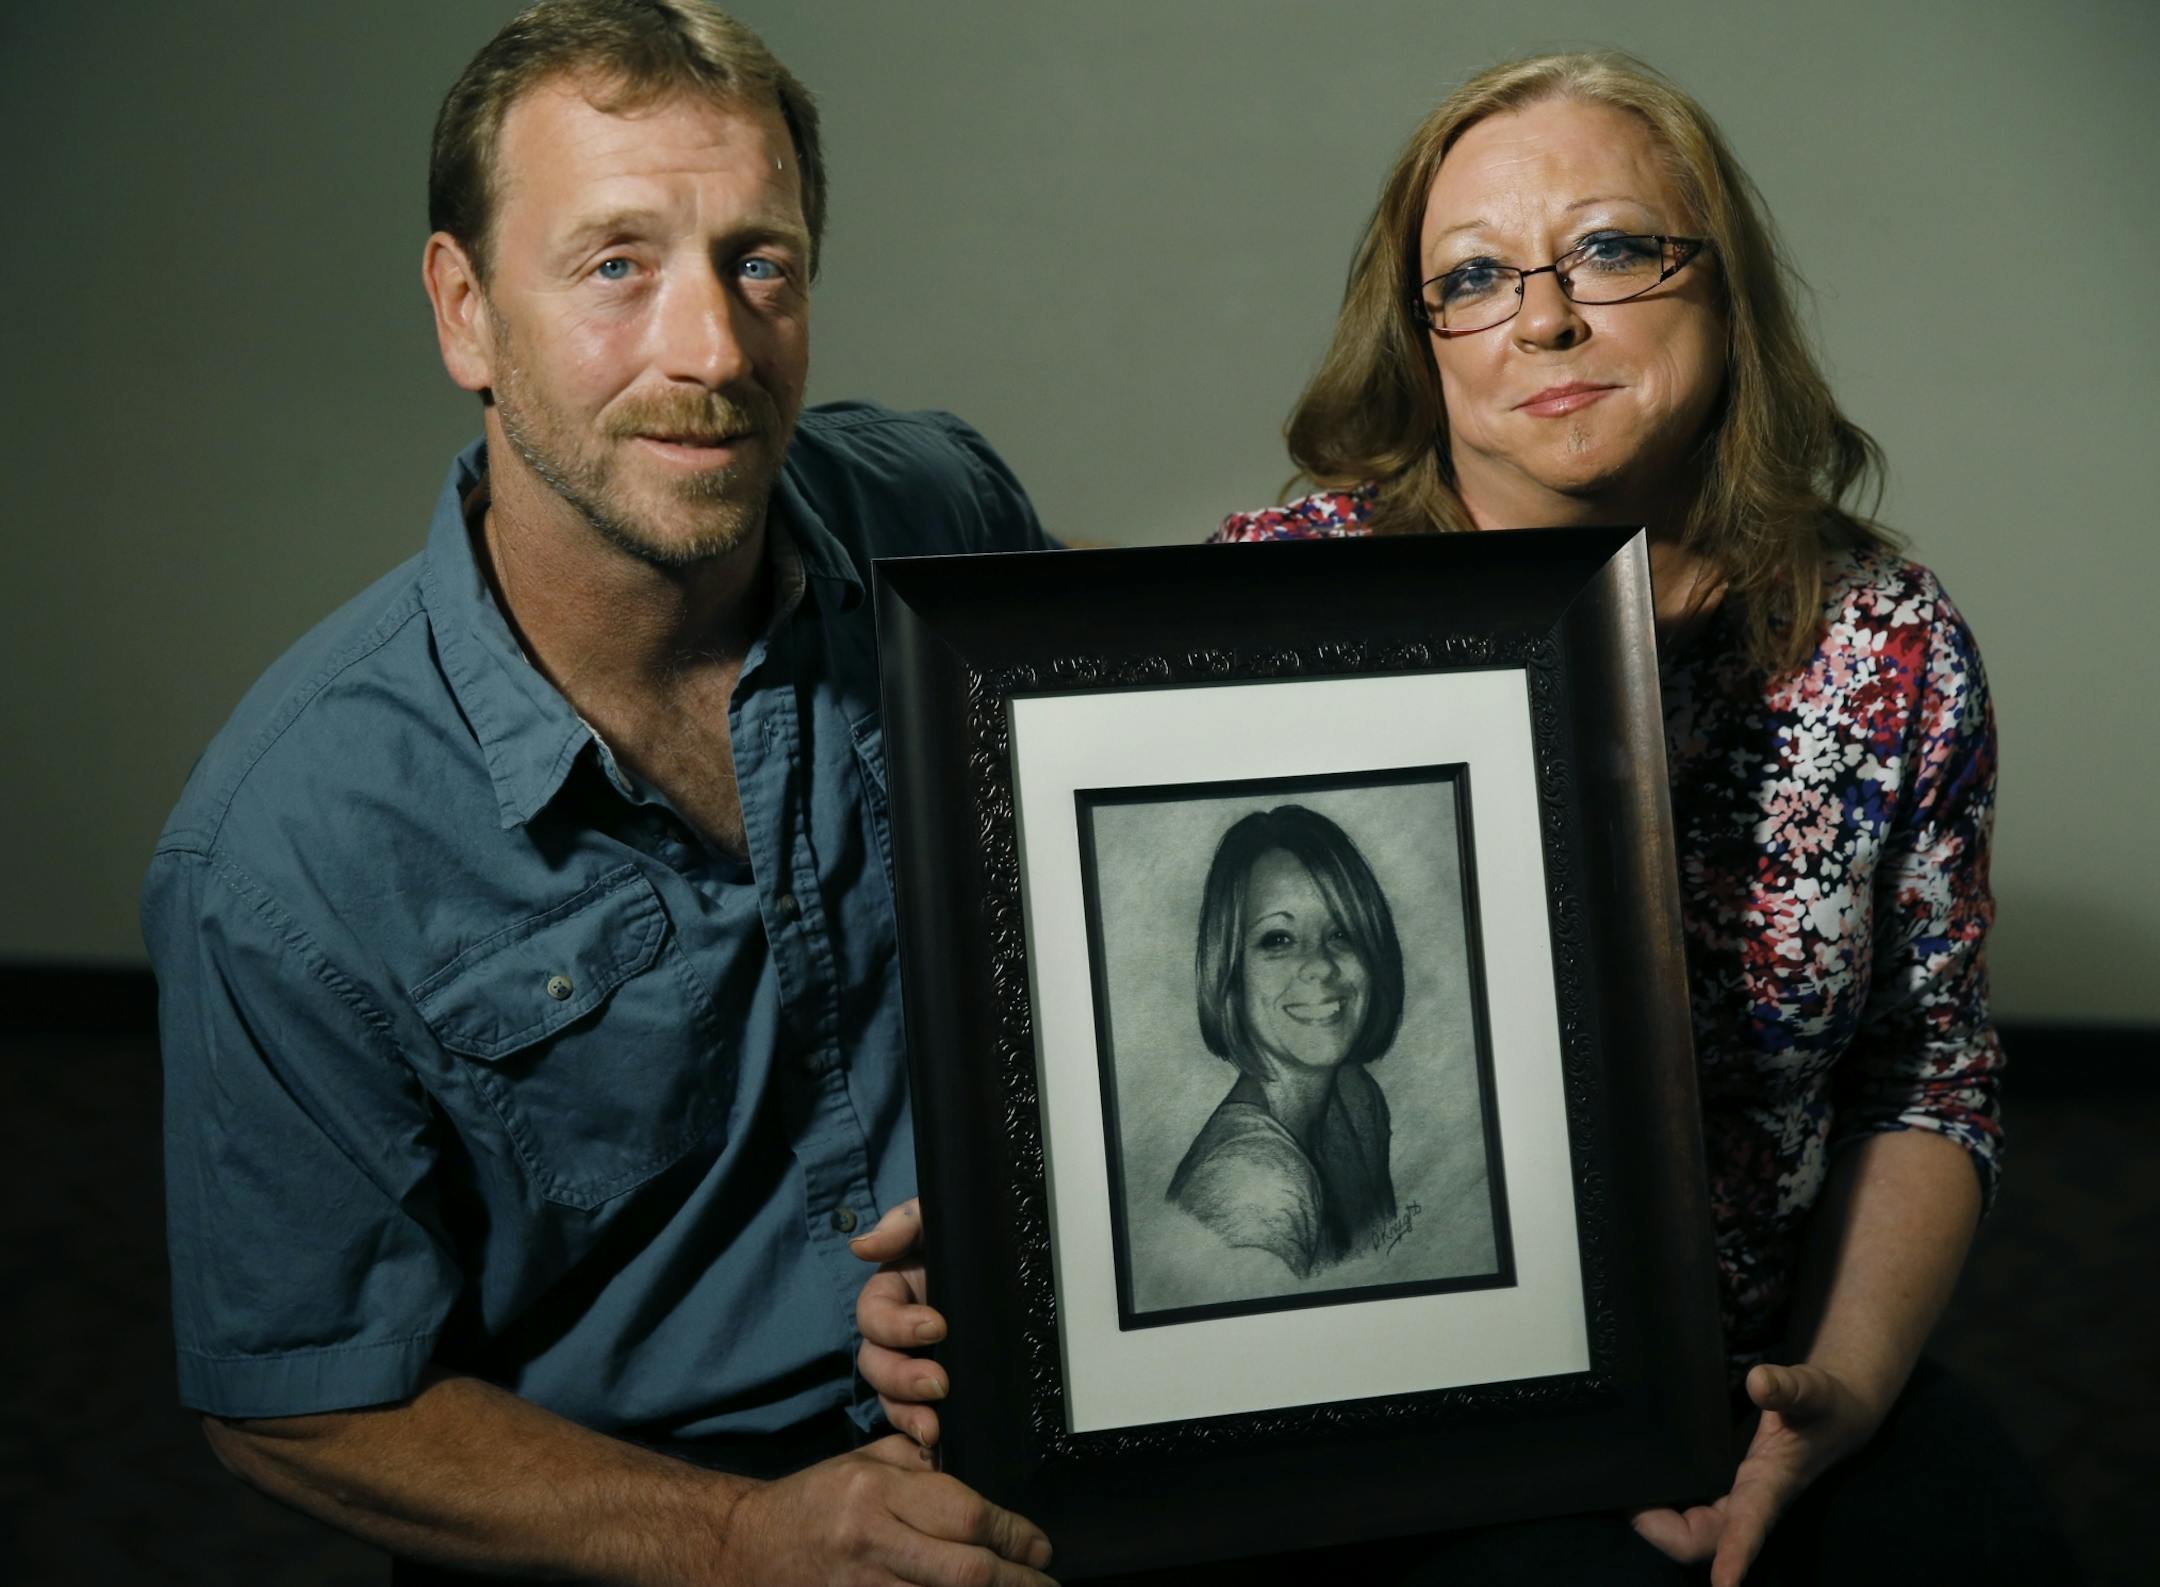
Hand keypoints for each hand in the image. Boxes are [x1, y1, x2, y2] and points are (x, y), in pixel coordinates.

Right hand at [719, 1434, 1053, 1585]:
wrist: (743, 1549)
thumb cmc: (812, 1503)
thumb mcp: (863, 1464)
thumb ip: (920, 1465)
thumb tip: (978, 1484)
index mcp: (877, 1492)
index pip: (965, 1513)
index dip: (1013, 1533)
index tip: (1039, 1545)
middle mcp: (872, 1542)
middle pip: (965, 1571)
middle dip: (1018, 1580)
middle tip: (1046, 1581)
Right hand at [852, 1199, 949, 1447]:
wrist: (1007, 1260)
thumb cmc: (966, 1238)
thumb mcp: (936, 1218)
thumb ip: (904, 1223)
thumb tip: (861, 1246)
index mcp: (893, 1294)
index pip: (874, 1315)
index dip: (897, 1326)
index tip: (937, 1327)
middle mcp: (898, 1334)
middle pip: (875, 1364)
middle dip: (901, 1378)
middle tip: (938, 1384)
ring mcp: (917, 1365)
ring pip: (891, 1399)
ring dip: (908, 1414)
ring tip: (933, 1428)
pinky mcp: (941, 1394)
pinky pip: (920, 1419)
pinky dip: (923, 1434)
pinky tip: (940, 1447)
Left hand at [1630, 1362, 1879, 1586]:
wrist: (1836, 1411)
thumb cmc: (1823, 1404)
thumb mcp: (1809, 1390)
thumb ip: (1788, 1387)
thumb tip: (1759, 1383)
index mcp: (1771, 1483)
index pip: (1751, 1524)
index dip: (1737, 1556)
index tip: (1724, 1585)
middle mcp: (1750, 1499)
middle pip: (1706, 1539)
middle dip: (1665, 1534)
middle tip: (1624, 1505)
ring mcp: (1737, 1498)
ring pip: (1695, 1531)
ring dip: (1659, 1524)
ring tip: (1621, 1497)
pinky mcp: (1728, 1488)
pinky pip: (1693, 1513)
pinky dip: (1665, 1509)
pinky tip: (1639, 1488)